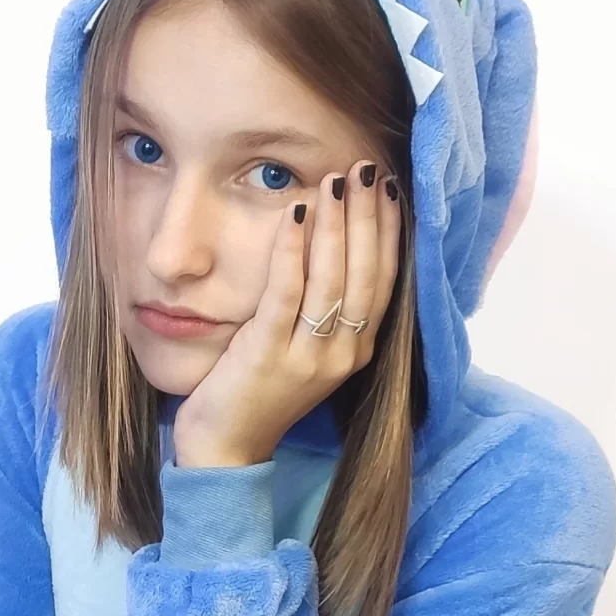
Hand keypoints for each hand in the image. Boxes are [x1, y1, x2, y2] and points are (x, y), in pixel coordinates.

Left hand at [172, 162, 401, 468]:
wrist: (225, 447)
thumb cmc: (259, 389)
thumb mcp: (302, 347)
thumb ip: (323, 306)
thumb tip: (332, 243)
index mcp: (356, 349)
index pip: (384, 278)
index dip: (389, 229)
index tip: (389, 186)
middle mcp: (343, 353)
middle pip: (367, 272)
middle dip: (369, 215)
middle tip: (368, 168)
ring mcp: (309, 357)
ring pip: (333, 279)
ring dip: (337, 224)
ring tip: (337, 180)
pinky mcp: (270, 355)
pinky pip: (287, 293)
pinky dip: (293, 250)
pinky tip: (294, 213)